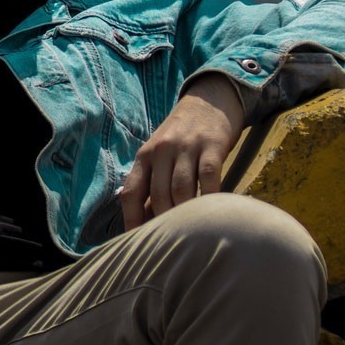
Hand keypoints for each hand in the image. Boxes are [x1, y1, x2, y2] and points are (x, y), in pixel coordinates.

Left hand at [119, 75, 243, 229]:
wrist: (208, 101)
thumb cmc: (181, 137)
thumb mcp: (159, 155)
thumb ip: (153, 184)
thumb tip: (146, 223)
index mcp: (144, 156)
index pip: (131, 193)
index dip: (132, 221)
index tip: (138, 243)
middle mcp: (161, 151)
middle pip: (157, 195)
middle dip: (163, 222)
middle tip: (171, 242)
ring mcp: (186, 147)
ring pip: (181, 190)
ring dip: (185, 213)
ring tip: (191, 232)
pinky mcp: (212, 146)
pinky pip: (208, 177)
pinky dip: (210, 197)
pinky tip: (213, 211)